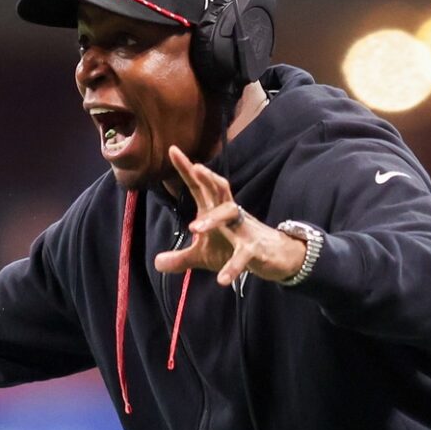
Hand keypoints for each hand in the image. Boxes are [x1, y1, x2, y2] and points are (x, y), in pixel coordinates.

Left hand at [150, 146, 307, 287]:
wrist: (273, 258)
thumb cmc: (234, 249)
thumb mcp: (203, 257)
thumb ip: (180, 259)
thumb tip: (157, 262)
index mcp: (214, 211)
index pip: (199, 187)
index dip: (186, 169)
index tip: (172, 150)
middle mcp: (229, 214)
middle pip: (219, 190)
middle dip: (208, 178)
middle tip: (196, 167)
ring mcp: (243, 229)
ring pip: (231, 214)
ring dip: (214, 219)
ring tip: (194, 229)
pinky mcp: (254, 248)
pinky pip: (244, 254)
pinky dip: (233, 266)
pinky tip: (222, 279)